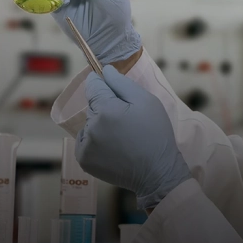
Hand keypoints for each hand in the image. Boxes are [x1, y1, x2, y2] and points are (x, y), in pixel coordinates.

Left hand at [76, 65, 191, 208]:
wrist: (157, 172)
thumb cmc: (156, 134)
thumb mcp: (147, 102)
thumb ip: (122, 83)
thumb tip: (104, 70)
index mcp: (106, 109)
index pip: (93, 85)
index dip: (105, 85)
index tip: (117, 94)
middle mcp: (91, 126)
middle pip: (93, 106)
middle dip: (106, 108)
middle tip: (128, 122)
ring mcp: (85, 146)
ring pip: (89, 124)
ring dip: (101, 126)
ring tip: (123, 138)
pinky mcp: (84, 160)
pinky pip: (85, 141)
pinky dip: (96, 142)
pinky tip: (114, 147)